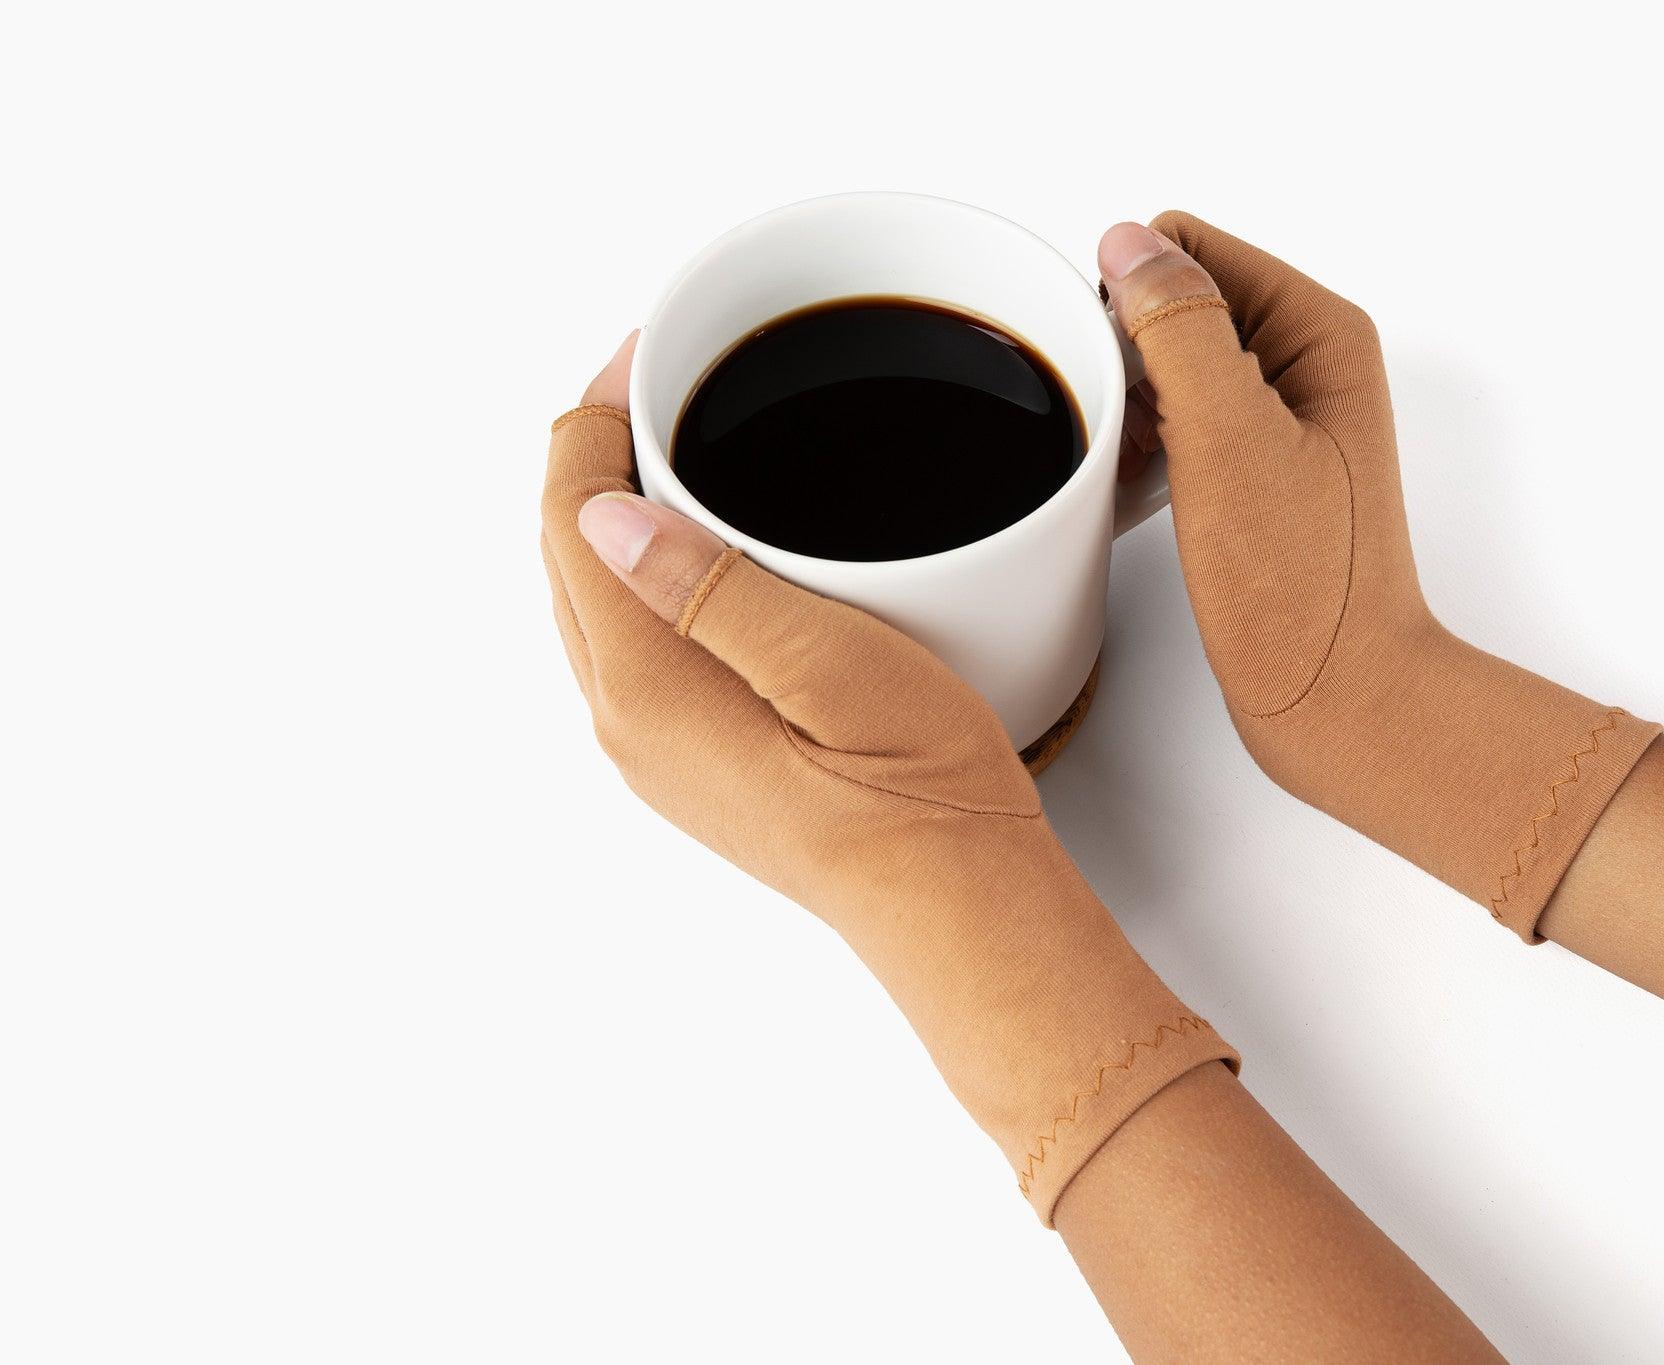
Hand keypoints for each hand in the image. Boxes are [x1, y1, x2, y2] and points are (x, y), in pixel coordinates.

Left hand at [541, 335, 1232, 1220]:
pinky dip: (653, 572)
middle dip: (597, 456)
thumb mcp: (822, 660)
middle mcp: (629, 724)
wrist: (958, 903)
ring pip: (600, 598)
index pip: (568, 519)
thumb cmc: (918, 789)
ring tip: (686, 441)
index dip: (592, 419)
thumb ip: (703, 583)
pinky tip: (713, 546)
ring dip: (622, 513)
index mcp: (644, 687)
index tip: (647, 353)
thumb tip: (602, 511)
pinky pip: (641, 641)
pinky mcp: (702, 760)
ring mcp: (661, 749)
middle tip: (662, 379)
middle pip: (569, 555)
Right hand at [1099, 215, 1659, 938]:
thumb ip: (1180, 329)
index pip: (1188, 246)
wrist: (1339, 702)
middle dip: (1126, 355)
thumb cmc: (1302, 590)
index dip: (1131, 297)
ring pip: (1163, 365)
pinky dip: (1140, 450)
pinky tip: (1138, 498)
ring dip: (1129, 408)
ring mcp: (1276, 421)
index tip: (1123, 375)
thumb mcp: (1228, 439)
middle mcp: (1303, 363)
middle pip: (1172, 300)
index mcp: (1318, 331)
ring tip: (1137, 470)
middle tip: (1134, 435)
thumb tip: (1127, 245)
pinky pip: (1170, 425)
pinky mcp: (1250, 475)